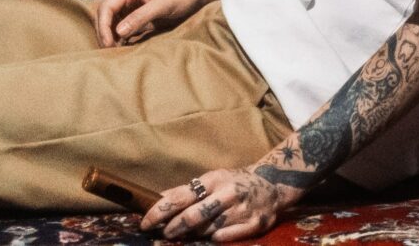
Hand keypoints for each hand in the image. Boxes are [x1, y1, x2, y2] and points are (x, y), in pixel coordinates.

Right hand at [94, 0, 212, 46]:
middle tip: (110, 51)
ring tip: (115, 52)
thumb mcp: (163, 5)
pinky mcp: (136, 15)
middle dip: (105, 32)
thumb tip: (119, 31)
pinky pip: (121, 27)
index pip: (107, 7)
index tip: (108, 44)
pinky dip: (119, 37)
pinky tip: (122, 47)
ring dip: (111, 36)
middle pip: (106, 15)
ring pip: (111, 22)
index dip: (104, 26)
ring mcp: (130, 5)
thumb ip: (141, 16)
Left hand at [144, 166, 290, 241]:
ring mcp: (242, 209)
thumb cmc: (235, 183)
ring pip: (208, 229)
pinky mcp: (255, 224)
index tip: (145, 223)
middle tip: (164, 233)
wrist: (274, 183)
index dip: (159, 211)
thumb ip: (187, 191)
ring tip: (186, 235)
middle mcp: (228, 193)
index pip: (180, 196)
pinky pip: (227, 236)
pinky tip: (210, 237)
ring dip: (193, 235)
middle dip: (173, 228)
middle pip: (193, 216)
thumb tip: (158, 198)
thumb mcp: (212, 179)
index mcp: (214, 179)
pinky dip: (215, 238)